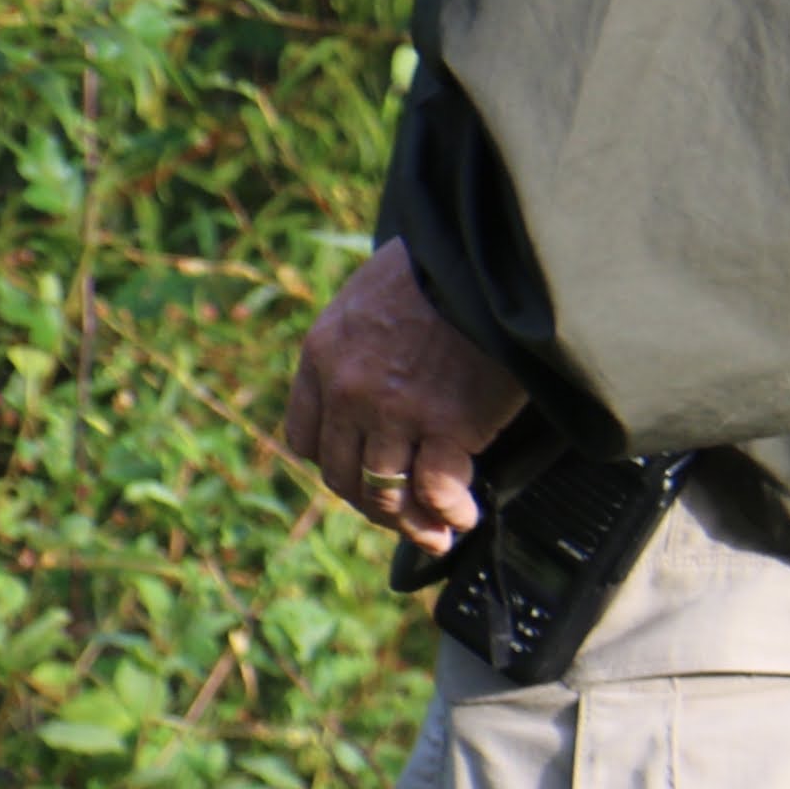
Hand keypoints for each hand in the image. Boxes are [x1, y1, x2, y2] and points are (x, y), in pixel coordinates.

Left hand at [280, 242, 528, 556]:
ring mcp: (393, 411)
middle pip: (342, 474)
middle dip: (371, 503)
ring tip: (435, 531)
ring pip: (383, 491)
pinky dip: (448, 511)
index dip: (334, 464)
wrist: (483, 257)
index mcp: (321, 357)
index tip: (358, 476)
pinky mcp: (446, 423)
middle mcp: (347, 391)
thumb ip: (358, 345)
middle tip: (401, 516)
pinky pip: (435, 489)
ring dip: (409, 521)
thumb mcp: (369, 297)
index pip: (306, 438)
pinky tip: (462, 516)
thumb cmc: (438, 270)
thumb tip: (374, 382)